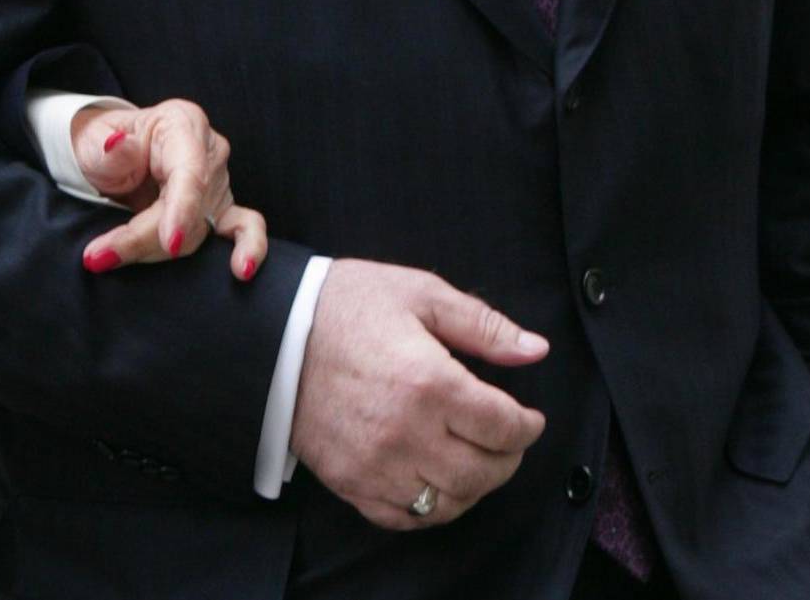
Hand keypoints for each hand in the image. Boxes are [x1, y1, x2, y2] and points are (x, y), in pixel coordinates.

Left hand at [69, 99, 267, 279]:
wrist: (107, 155)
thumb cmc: (104, 144)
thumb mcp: (94, 138)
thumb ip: (105, 145)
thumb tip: (116, 145)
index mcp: (182, 124)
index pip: (191, 171)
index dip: (182, 208)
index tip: (171, 242)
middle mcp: (208, 151)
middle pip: (190, 209)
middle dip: (144, 237)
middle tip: (100, 255)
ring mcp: (218, 183)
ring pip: (199, 230)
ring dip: (157, 251)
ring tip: (109, 257)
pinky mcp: (220, 211)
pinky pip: (244, 229)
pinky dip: (248, 249)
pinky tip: (241, 270)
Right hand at [291, 259, 547, 530]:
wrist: (273, 331)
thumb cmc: (347, 305)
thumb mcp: (418, 294)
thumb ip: (482, 324)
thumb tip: (535, 350)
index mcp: (429, 382)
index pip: (505, 426)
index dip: (527, 424)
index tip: (528, 418)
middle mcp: (407, 432)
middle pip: (485, 471)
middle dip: (507, 458)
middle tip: (505, 439)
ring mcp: (377, 464)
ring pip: (451, 502)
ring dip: (474, 485)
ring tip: (472, 458)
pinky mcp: (351, 482)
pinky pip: (406, 516)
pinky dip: (431, 508)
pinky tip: (433, 480)